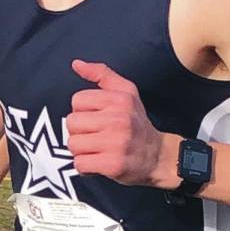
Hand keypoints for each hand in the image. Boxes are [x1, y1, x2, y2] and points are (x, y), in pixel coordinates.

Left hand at [65, 60, 173, 186]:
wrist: (157, 156)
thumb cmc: (136, 122)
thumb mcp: (126, 92)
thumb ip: (101, 74)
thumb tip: (76, 64)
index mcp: (120, 99)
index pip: (77, 100)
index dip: (82, 111)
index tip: (96, 118)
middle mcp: (119, 119)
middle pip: (72, 123)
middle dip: (79, 131)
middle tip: (95, 136)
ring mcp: (117, 143)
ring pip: (73, 144)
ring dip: (81, 150)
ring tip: (96, 150)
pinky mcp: (114, 165)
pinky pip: (80, 164)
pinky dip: (85, 167)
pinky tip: (97, 163)